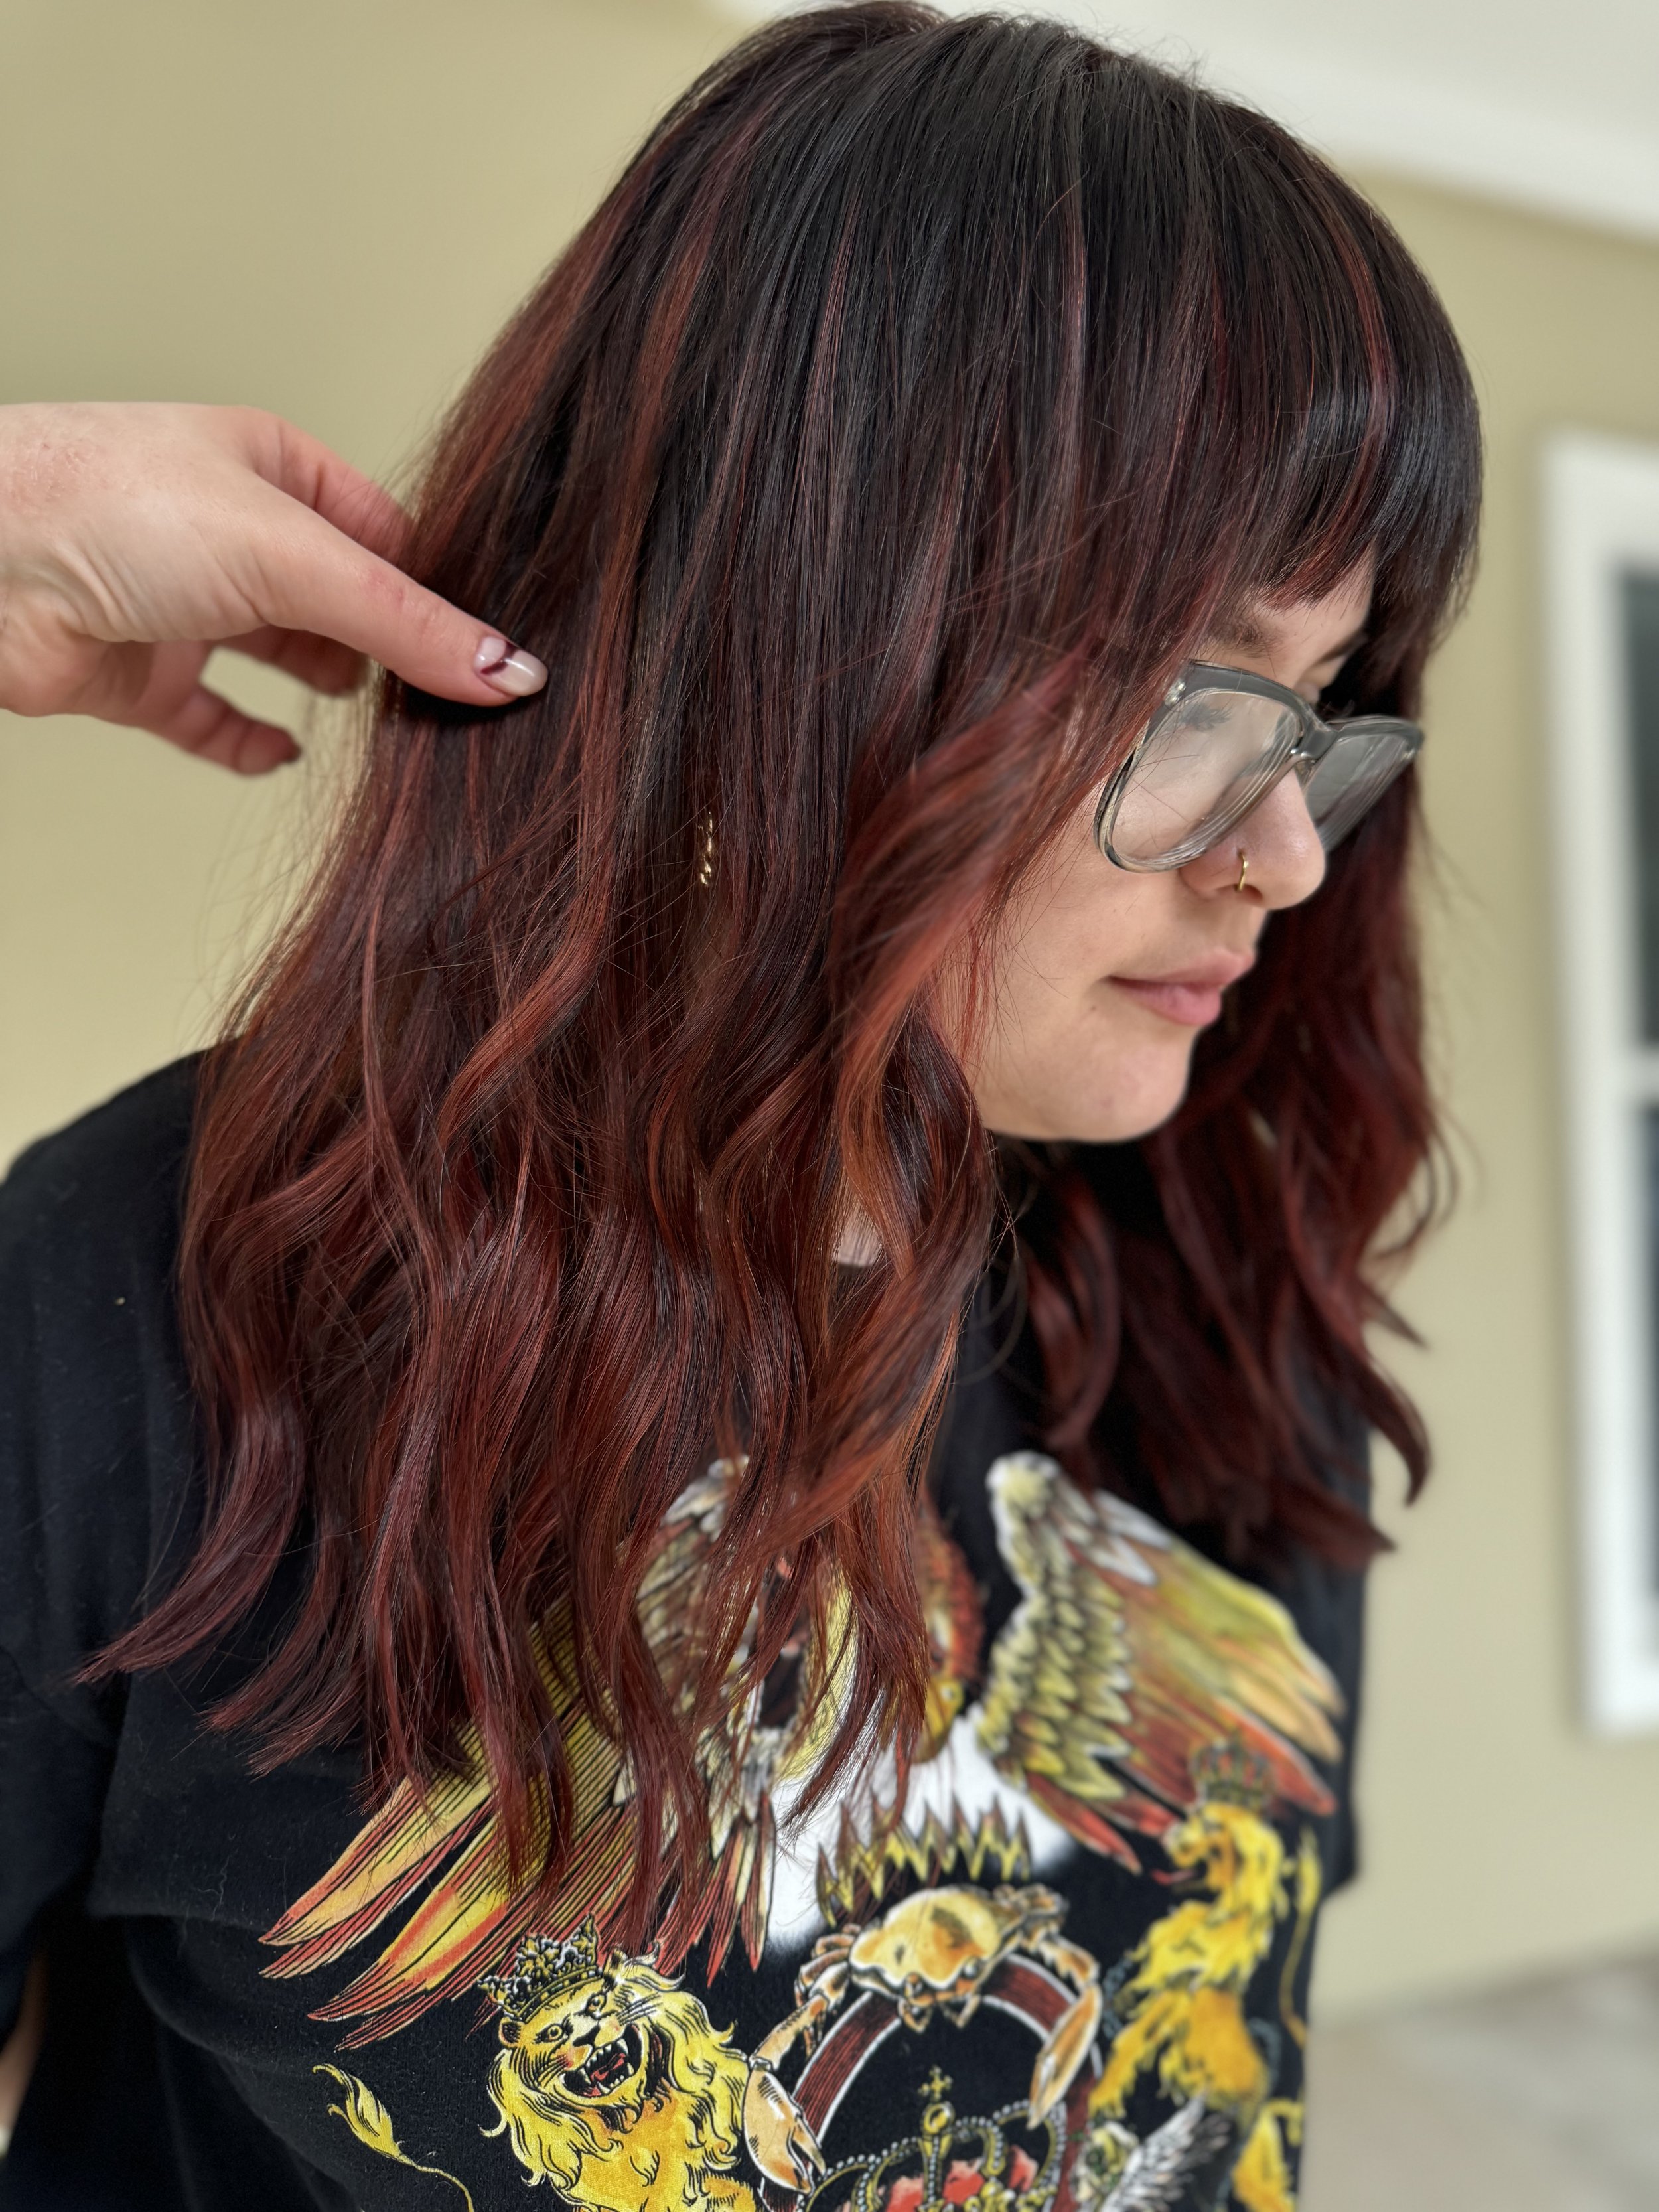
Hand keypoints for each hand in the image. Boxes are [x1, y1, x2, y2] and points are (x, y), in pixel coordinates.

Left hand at [0, 401, 545, 772]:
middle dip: (394, 653)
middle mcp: (231, 531)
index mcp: (273, 466)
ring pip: (285, 659)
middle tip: (458, 707)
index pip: (387, 537)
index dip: (438, 595)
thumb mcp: (291, 556)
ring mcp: (184, 604)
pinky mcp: (139, 675)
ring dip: (333, 694)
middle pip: (342, 603)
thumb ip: (404, 623)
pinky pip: (213, 719)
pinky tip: (288, 755)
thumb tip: (508, 672)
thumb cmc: (106, 505)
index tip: (494, 655)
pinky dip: (252, 742)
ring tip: (397, 736)